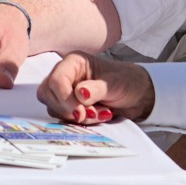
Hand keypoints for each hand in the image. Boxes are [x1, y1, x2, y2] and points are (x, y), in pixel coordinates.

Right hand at [38, 50, 152, 125]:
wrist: (138, 96)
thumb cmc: (128, 81)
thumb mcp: (115, 84)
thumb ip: (96, 89)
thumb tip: (79, 94)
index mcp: (74, 62)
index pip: (56, 80)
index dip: (65, 98)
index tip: (80, 113)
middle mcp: (67, 76)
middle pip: (47, 94)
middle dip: (67, 109)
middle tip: (89, 114)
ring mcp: (67, 92)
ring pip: (54, 108)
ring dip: (76, 116)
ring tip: (100, 113)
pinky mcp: (71, 106)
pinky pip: (64, 117)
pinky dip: (81, 122)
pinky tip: (99, 116)